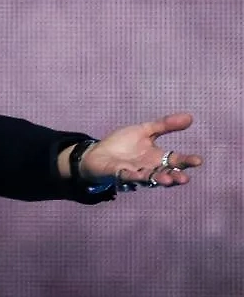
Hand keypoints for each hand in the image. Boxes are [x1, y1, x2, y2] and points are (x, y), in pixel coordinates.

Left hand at [79, 113, 202, 187]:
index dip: (186, 161)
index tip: (198, 161)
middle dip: (175, 176)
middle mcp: (149, 168)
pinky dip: (132, 176)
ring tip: (167, 179)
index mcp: (157, 157)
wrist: (97, 152)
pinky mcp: (118, 175)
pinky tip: (138, 175)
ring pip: (149, 178)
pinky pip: (126, 176)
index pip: (176, 160)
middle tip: (185, 178)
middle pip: (165, 173)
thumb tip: (190, 117)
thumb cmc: (122, 144)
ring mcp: (134, 173)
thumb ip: (165, 125)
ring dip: (158, 179)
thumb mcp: (144, 131)